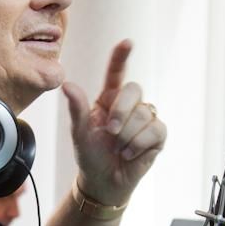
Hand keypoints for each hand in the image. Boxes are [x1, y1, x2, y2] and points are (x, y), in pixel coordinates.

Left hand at [62, 40, 166, 206]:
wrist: (103, 182)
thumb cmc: (90, 155)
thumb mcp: (79, 133)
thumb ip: (76, 108)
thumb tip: (67, 84)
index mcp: (109, 99)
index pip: (116, 73)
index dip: (121, 57)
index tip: (127, 43)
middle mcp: (129, 105)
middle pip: (135, 90)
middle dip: (122, 111)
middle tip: (110, 131)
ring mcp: (146, 119)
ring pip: (145, 113)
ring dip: (128, 135)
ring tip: (118, 148)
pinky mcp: (157, 135)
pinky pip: (155, 130)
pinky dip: (139, 144)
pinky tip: (130, 154)